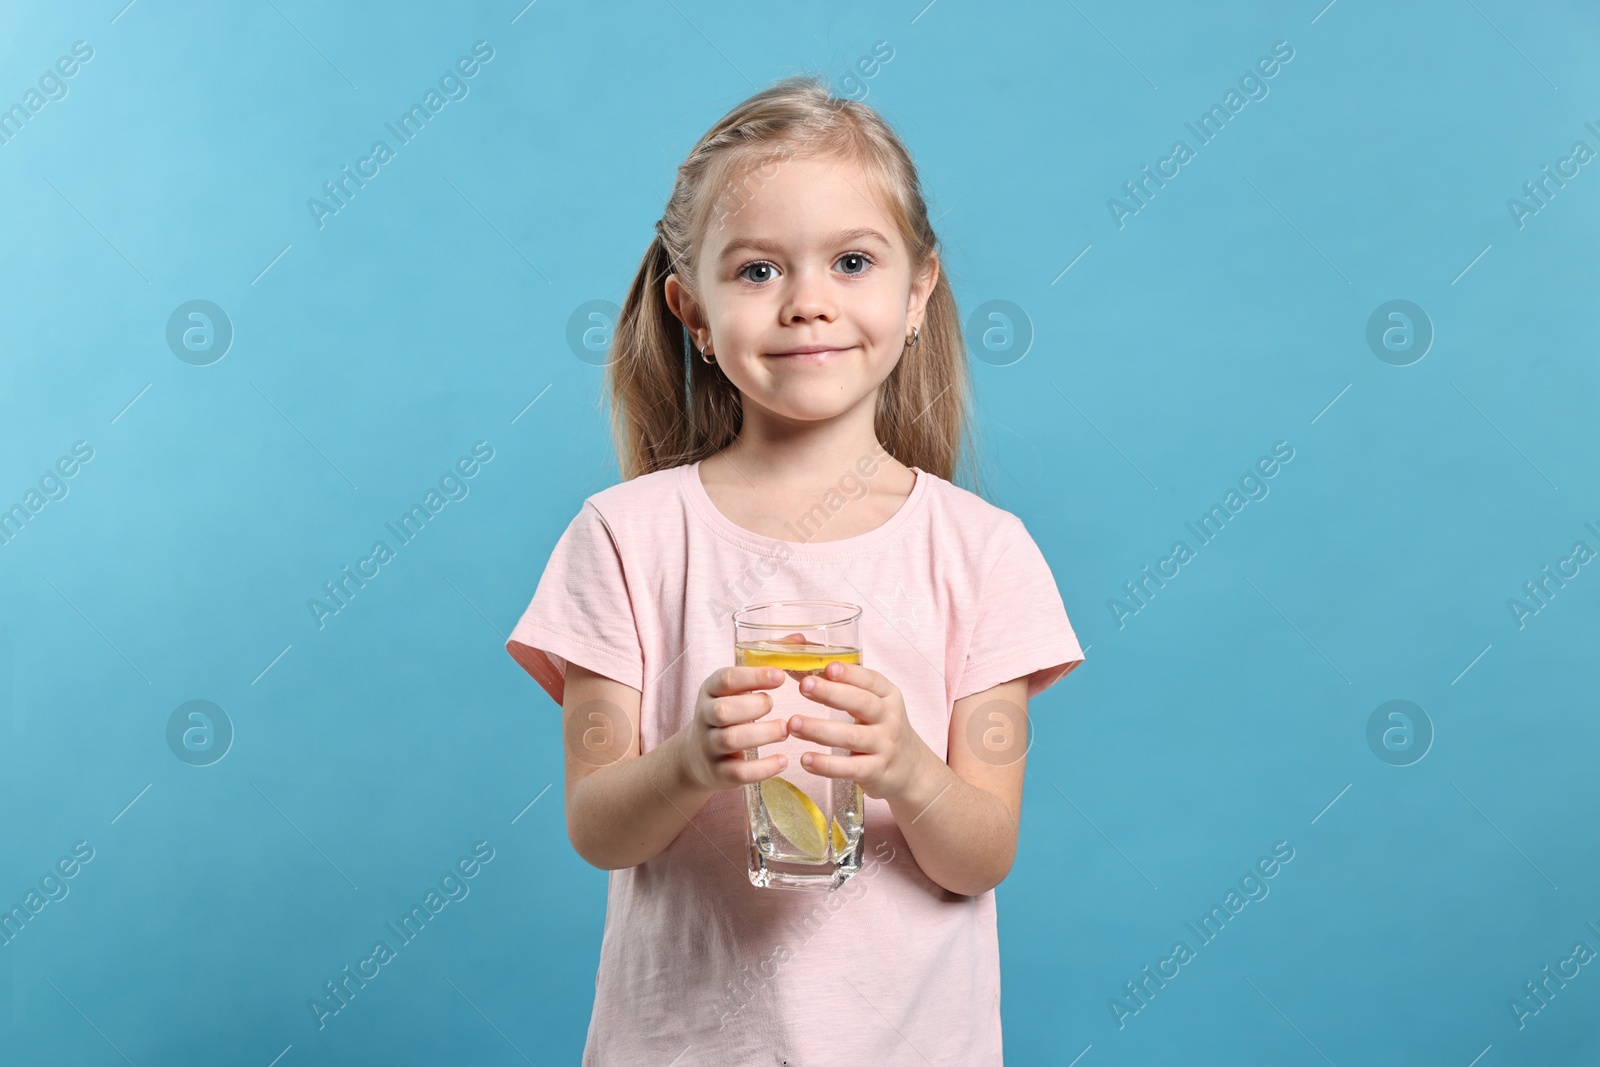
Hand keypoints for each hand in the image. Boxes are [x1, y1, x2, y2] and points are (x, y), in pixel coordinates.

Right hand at [677, 665, 789, 791]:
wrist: (696, 756)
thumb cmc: (730, 713)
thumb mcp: (738, 688)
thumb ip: (767, 662)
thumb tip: (799, 638)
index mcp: (711, 690)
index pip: (726, 679)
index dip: (753, 677)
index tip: (780, 676)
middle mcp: (706, 717)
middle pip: (723, 711)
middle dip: (753, 707)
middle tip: (775, 706)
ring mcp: (709, 746)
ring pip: (731, 740)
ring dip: (762, 734)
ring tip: (785, 729)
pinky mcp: (718, 772)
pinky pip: (738, 772)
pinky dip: (763, 768)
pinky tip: (783, 760)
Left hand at [787, 661, 935, 803]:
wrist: (911, 768)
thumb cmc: (882, 728)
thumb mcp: (874, 704)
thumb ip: (844, 688)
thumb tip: (801, 669)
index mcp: (888, 696)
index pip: (871, 680)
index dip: (850, 673)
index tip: (828, 668)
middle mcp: (889, 719)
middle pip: (861, 703)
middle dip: (832, 693)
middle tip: (804, 686)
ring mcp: (884, 746)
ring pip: (851, 736)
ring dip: (820, 730)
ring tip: (793, 724)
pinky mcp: (875, 771)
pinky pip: (849, 768)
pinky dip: (826, 764)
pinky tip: (806, 759)